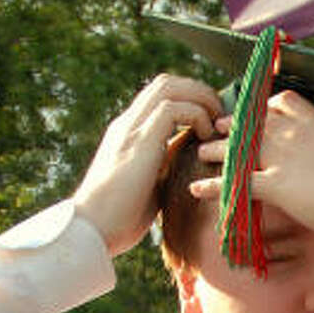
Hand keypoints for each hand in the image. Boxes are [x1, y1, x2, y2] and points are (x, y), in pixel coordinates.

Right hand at [73, 74, 221, 256]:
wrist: (92, 229)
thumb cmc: (121, 217)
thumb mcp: (150, 184)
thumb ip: (164, 167)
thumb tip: (188, 165)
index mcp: (130, 132)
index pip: (161, 95)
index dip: (192, 99)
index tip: (213, 121)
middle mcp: (128, 124)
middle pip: (167, 82)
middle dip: (201, 92)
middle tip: (220, 118)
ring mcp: (131, 129)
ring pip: (169, 87)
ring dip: (201, 100)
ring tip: (216, 126)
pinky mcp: (139, 143)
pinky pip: (172, 109)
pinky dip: (196, 116)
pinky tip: (204, 139)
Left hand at [191, 92, 313, 245]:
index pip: (285, 102)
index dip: (270, 106)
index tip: (262, 111)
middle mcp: (295, 135)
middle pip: (254, 120)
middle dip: (234, 123)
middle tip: (219, 128)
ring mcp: (282, 159)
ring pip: (238, 146)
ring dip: (217, 149)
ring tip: (202, 153)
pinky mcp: (274, 185)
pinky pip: (235, 182)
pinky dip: (213, 186)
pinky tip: (197, 190)